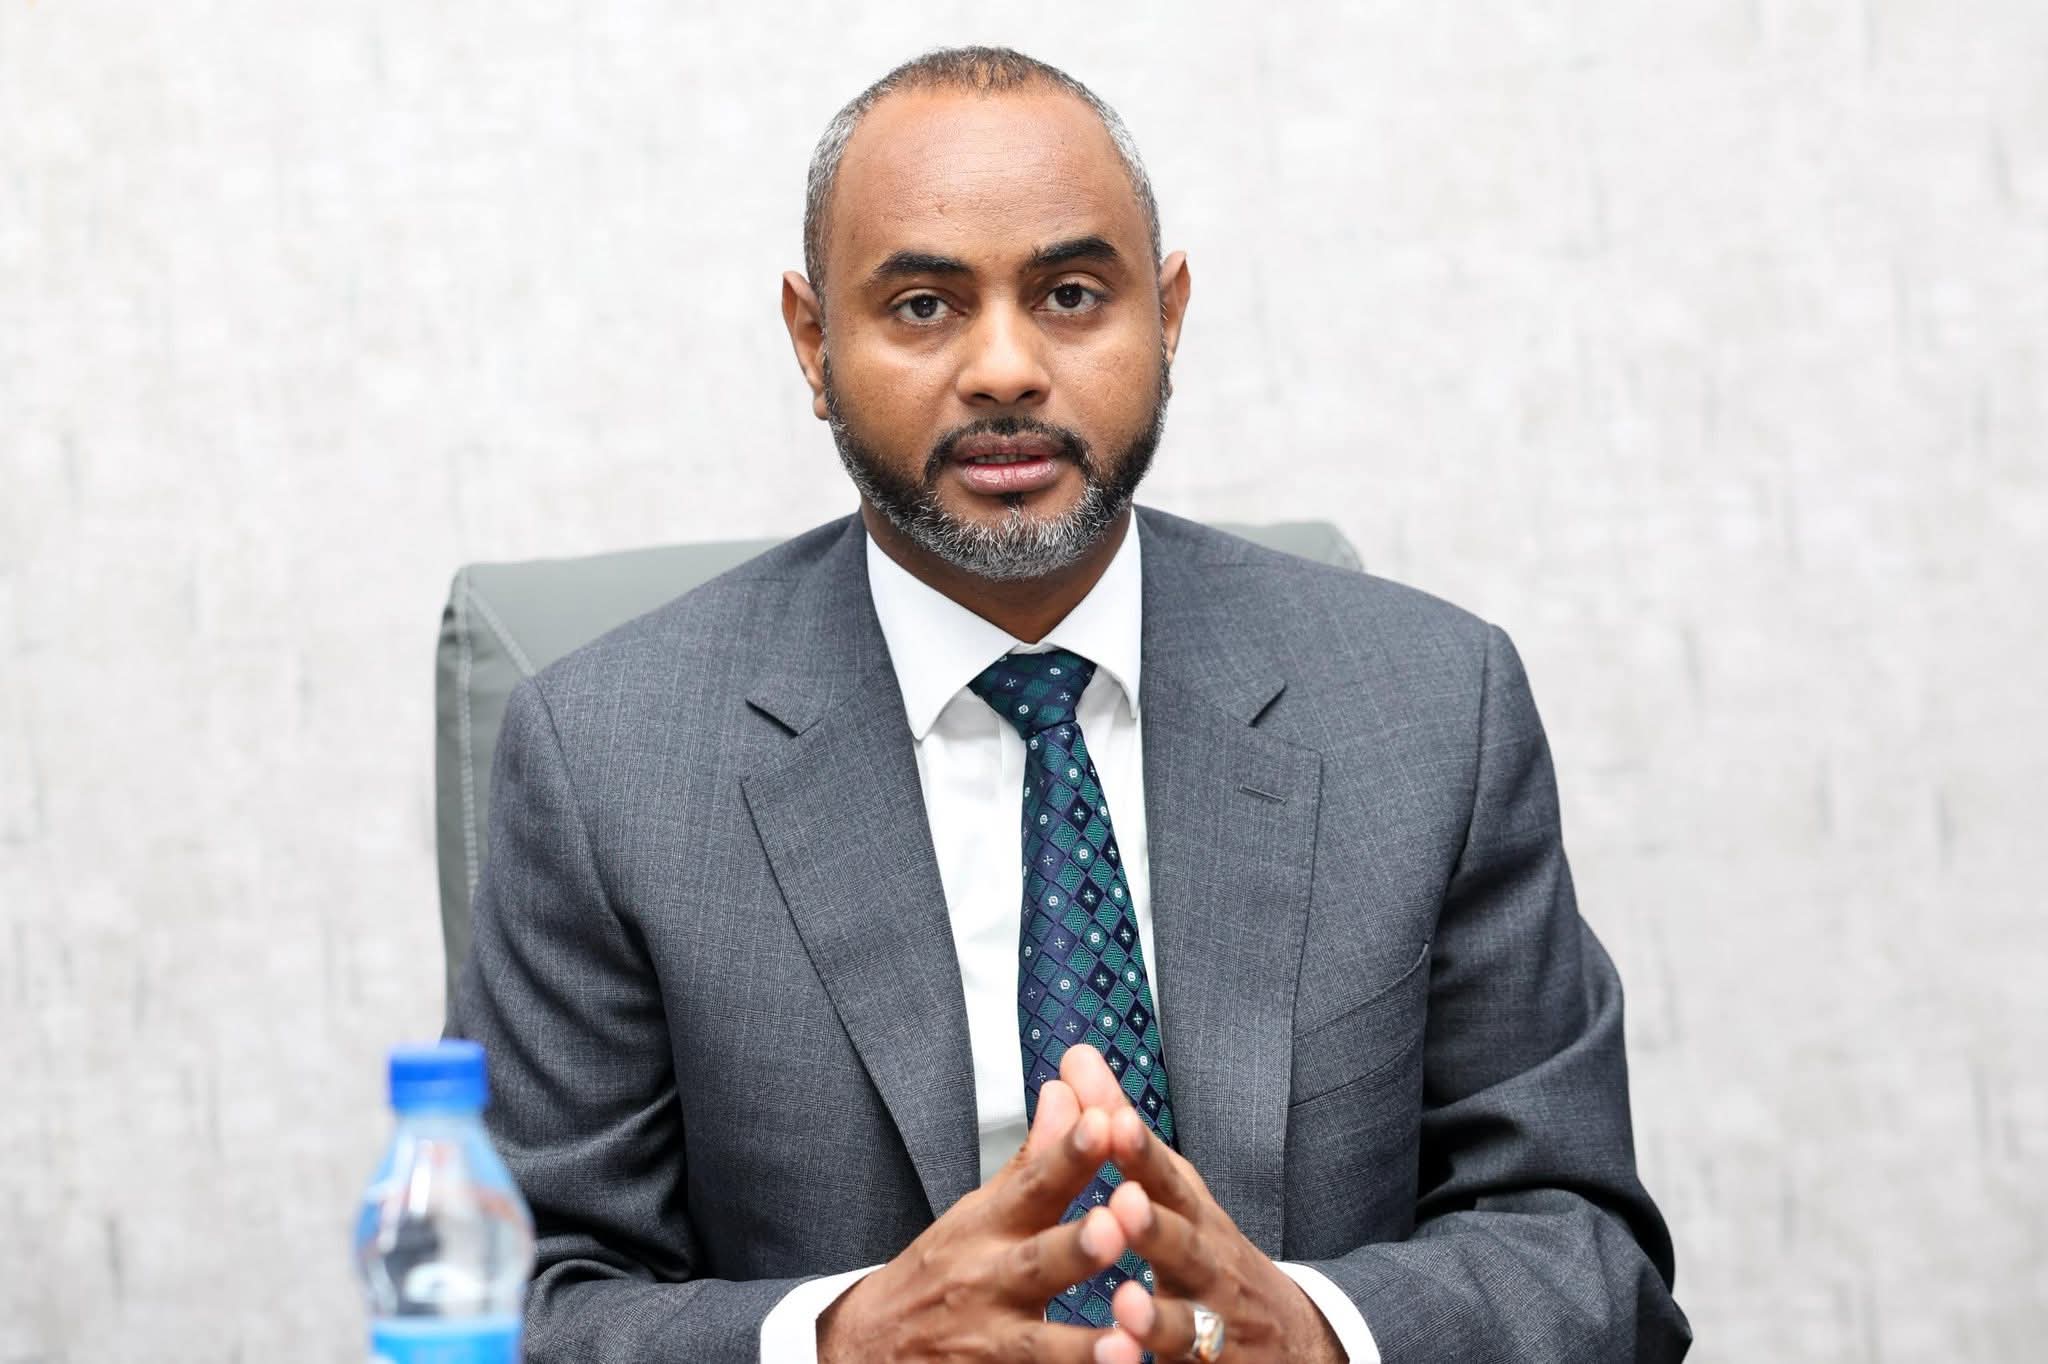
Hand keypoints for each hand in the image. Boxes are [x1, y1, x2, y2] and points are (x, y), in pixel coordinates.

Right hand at [817, 1077, 1128, 1362]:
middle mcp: (987, 1279)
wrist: (868, 1347)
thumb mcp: (980, 1209)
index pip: (1033, 1182)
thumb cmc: (941, 1270)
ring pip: (1036, 1344)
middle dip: (1073, 1247)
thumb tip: (1068, 1090)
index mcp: (989, 1226)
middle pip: (1035, 1262)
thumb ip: (1035, 1157)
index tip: (1105, 1122)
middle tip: (1114, 1227)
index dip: (1069, 1154)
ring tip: (1125, 1342)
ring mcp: (988, 1340)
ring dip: (1080, 1344)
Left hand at [1056, 1044, 1342, 1363]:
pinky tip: (1132, 1362)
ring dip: (1158, 1313)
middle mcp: (1210, 1266)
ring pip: (1189, 1321)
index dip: (1142, 1152)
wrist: (1292, 1341)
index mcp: (1192, 1214)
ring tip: (1125, 1299)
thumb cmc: (1208, 1252)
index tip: (1115, 1122)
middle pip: (1187, 1245)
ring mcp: (1216, 1323)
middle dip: (1157, 1227)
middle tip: (1123, 1204)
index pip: (1168, 1177)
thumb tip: (1075, 1058)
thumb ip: (1119, 1129)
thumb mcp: (1171, 1189)